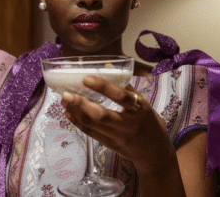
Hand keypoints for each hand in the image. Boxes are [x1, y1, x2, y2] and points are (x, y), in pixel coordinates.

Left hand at [61, 75, 175, 173]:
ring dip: (76, 112)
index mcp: (139, 110)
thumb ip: (126, 86)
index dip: (103, 87)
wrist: (155, 154)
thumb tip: (108, 64)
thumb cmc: (150, 123)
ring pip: (92, 125)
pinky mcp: (109, 145)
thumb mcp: (144, 103)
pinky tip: (69, 114)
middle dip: (81, 104)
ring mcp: (117, 137)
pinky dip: (78, 123)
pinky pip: (91, 133)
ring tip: (64, 101)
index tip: (86, 78)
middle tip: (66, 93)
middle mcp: (127, 124)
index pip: (121, 96)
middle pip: (101, 115)